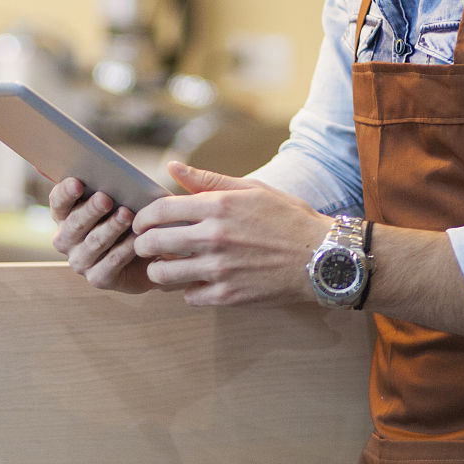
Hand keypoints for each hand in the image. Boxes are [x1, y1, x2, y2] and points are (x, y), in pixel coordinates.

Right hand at [49, 178, 152, 293]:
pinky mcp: (98, 278)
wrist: (149, 251)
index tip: (78, 182)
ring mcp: (80, 261)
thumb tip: (46, 164)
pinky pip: (111, 261)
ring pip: (94, 243)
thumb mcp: (114, 194)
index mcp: (65, 216)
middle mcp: (66, 240)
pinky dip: (125, 248)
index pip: (58, 202)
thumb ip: (92, 179)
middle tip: (106, 198)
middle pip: (74, 223)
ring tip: (128, 214)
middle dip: (91, 210)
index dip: (66, 193)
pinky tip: (138, 237)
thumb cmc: (127, 216)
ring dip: (111, 227)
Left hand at [130, 161, 329, 305]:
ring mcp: (220, 269)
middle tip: (148, 246)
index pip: (159, 210)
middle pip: (153, 243)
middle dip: (143, 244)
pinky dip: (189, 290)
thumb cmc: (288, 218)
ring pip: (163, 275)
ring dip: (160, 271)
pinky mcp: (227, 296)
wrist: (321, 257)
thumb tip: (172, 166)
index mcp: (219, 206)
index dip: (142, 217)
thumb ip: (208, 180)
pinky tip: (200, 281)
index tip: (142, 223)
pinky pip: (188, 297)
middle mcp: (215, 237)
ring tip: (168, 266)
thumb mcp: (252, 189)